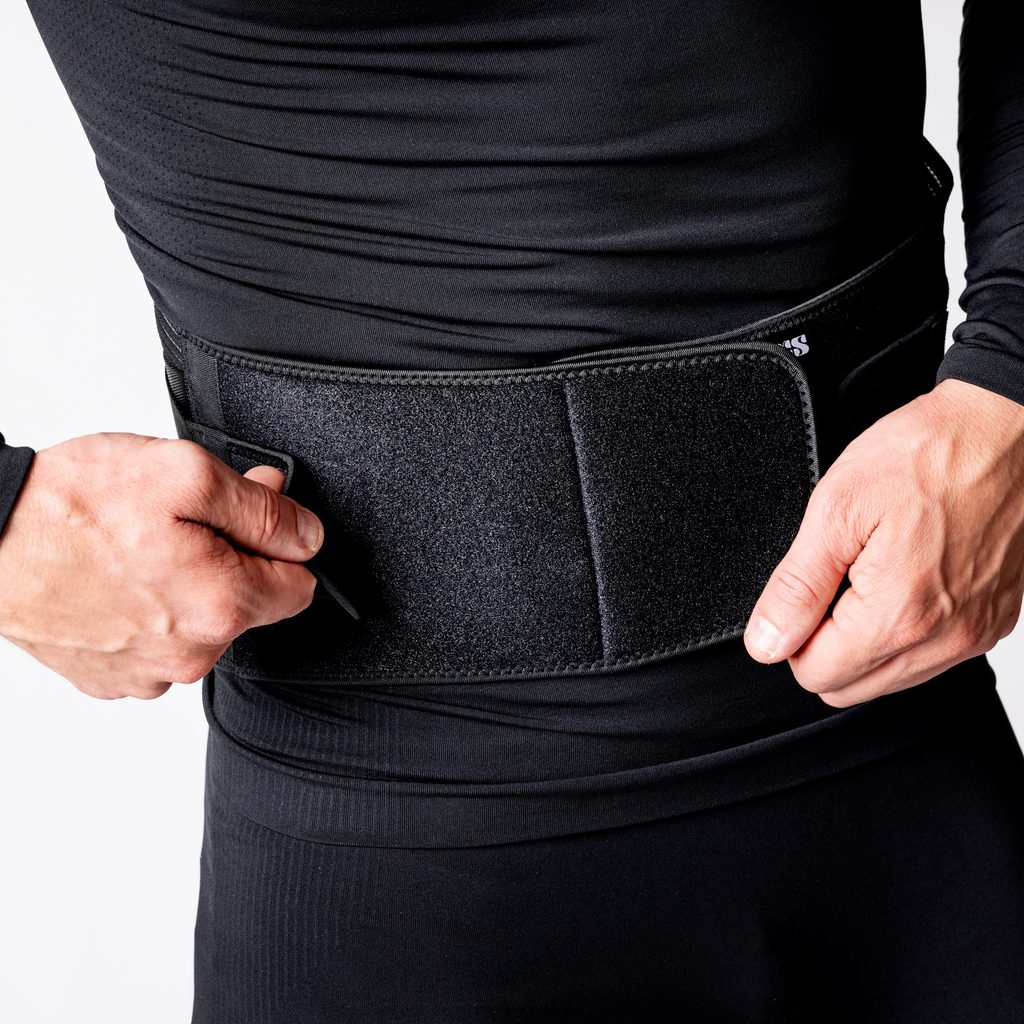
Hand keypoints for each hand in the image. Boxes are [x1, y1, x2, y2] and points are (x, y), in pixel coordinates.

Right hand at [0, 432, 323, 699]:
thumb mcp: (187, 475)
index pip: (302, 587)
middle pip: (249, 603)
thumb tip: (307, 535)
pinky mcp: (112, 678)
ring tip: (138, 546)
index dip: (281, 543)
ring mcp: (149, 672)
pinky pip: (158, 643)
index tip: (251, 518)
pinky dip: (148, 611)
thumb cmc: (72, 507)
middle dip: (232, 558)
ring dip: (187, 585)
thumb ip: (264, 510)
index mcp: (222, 606)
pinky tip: (117, 579)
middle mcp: (192, 653)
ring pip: (202, 624)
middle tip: (183, 519)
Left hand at [743, 378, 1023, 706]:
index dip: (794, 633)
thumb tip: (766, 643)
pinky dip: (905, 629)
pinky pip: (930, 656)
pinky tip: (905, 577)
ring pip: (889, 677)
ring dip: (865, 638)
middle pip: (850, 686)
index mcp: (899, 615)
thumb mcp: (837, 509)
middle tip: (836, 577)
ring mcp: (974, 634)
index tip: (808, 588)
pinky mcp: (993, 622)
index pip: (815, 674)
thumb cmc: (928, 455)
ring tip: (872, 571)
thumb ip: (797, 587)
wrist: (1005, 430)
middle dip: (825, 643)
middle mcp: (944, 638)